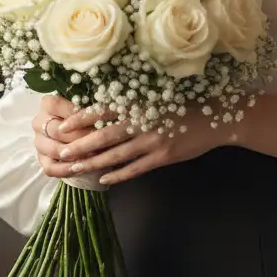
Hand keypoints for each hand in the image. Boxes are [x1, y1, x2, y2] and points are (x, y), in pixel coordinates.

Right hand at [33, 94, 98, 178]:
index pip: (56, 106)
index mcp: (48, 104)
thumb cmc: (86, 115)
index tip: (95, 120)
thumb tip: (102, 114)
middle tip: (98, 140)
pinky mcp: (42, 159)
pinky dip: (66, 169)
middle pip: (56, 130)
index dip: (75, 114)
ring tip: (93, 154)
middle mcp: (39, 122)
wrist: (80, 132)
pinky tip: (80, 168)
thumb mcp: (89, 107)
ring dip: (74, 153)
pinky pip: (50, 168)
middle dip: (79, 136)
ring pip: (54, 150)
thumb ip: (91, 108)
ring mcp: (39, 142)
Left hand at [56, 104, 224, 185]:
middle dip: (81, 144)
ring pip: (116, 154)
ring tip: (74, 168)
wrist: (216, 118)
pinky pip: (135, 168)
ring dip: (93, 162)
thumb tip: (108, 108)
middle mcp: (143, 121)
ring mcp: (153, 141)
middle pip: (104, 135)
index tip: (63, 124)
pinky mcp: (163, 156)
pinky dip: (119, 174)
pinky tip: (104, 179)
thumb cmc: (184, 104)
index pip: (104, 110)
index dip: (82, 118)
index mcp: (140, 104)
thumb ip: (136, 104)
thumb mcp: (158, 98)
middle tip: (60, 151)